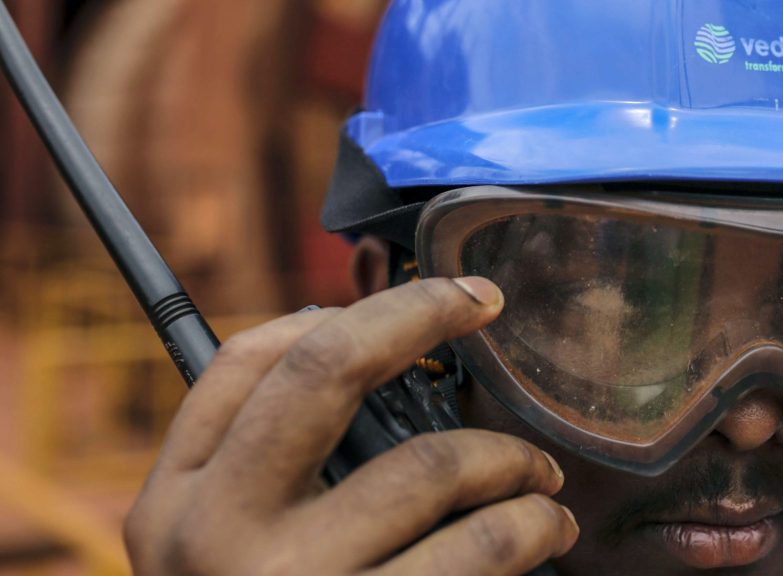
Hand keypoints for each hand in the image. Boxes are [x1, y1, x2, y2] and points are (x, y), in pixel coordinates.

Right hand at [125, 277, 578, 574]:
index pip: (249, 362)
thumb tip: (350, 333)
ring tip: (539, 476)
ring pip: (432, 467)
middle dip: (417, 314)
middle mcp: (217, 541)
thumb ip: (264, 457)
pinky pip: (480, 554)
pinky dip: (530, 527)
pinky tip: (545, 528)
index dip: (347, 311)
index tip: (427, 297)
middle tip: (481, 305)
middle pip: (325, 375)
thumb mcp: (223, 546)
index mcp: (173, 506)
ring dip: (510, 459)